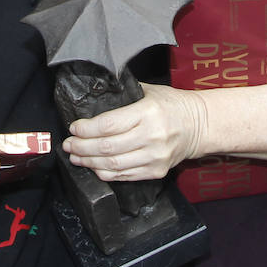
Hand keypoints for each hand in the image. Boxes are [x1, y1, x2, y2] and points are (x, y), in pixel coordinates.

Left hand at [61, 83, 204, 181]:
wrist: (199, 126)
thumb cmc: (172, 104)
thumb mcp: (149, 90)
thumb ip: (123, 92)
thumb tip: (95, 91)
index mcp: (147, 113)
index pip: (109, 124)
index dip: (87, 129)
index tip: (73, 128)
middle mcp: (151, 137)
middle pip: (107, 147)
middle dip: (82, 147)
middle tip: (68, 145)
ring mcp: (155, 157)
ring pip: (114, 165)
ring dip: (89, 162)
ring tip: (75, 157)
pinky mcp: (157, 171)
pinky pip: (125, 176)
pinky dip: (106, 173)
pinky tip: (94, 167)